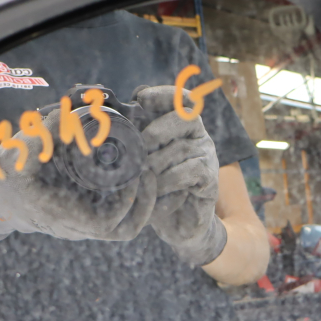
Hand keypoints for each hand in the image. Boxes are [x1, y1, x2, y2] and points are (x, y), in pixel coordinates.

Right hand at [0, 107, 155, 242]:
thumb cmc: (4, 175)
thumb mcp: (19, 152)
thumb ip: (45, 132)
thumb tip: (72, 112)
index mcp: (61, 215)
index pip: (109, 224)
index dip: (131, 203)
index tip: (138, 173)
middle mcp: (74, 227)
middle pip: (124, 228)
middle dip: (144, 202)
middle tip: (150, 169)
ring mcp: (80, 226)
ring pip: (123, 226)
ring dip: (140, 202)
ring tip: (146, 171)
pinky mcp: (83, 220)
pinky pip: (116, 218)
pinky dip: (130, 201)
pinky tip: (134, 175)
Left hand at [132, 84, 227, 265]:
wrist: (179, 224)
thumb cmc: (156, 189)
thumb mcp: (140, 162)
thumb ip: (132, 139)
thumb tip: (108, 118)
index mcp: (180, 125)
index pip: (178, 98)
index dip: (162, 95)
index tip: (140, 100)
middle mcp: (198, 135)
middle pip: (185, 116)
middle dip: (157, 130)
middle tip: (138, 149)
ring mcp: (207, 155)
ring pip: (183, 147)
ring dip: (157, 163)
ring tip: (141, 176)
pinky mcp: (211, 178)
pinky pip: (191, 170)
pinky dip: (168, 180)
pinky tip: (155, 190)